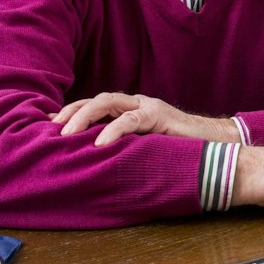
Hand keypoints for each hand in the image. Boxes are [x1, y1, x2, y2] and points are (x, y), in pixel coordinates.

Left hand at [53, 92, 237, 145]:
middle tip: (50, 129)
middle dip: (70, 112)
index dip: (70, 113)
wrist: (217, 148)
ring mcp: (147, 107)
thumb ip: (123, 149)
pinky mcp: (159, 116)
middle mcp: (136, 104)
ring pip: (107, 102)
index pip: (94, 106)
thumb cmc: (180, 152)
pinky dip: (112, 130)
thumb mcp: (144, 150)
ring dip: (83, 117)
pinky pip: (131, 120)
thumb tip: (93, 163)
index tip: (45, 124)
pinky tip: (98, 143)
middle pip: (95, 99)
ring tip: (66, 134)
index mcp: (130, 111)